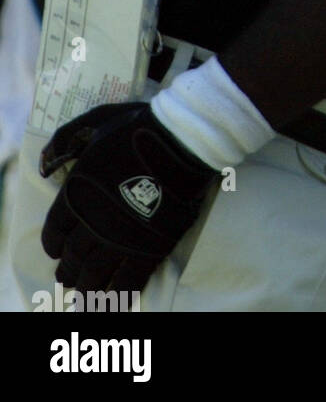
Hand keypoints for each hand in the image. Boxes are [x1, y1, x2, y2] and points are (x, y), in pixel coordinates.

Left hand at [40, 102, 216, 292]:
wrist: (182, 139)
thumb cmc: (139, 127)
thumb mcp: (96, 120)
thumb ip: (67, 138)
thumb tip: (47, 163)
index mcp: (76, 193)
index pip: (54, 231)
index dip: (54, 244)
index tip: (58, 250)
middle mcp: (93, 222)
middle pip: (73, 257)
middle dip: (69, 271)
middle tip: (70, 278)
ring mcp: (121, 238)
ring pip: (95, 275)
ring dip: (88, 289)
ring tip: (86, 296)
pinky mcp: (149, 247)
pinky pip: (129, 281)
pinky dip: (120, 295)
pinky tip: (116, 302)